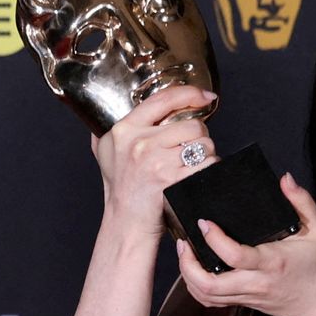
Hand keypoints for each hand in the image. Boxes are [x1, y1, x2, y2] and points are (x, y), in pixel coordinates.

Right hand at [91, 85, 218, 235]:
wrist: (126, 222)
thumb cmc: (120, 189)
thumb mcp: (105, 153)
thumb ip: (107, 130)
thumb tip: (106, 110)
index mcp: (125, 130)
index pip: (163, 99)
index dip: (190, 93)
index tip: (205, 97)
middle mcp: (140, 142)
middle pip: (192, 125)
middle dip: (200, 137)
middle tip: (192, 151)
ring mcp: (156, 161)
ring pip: (203, 144)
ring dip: (207, 155)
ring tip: (193, 166)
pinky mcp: (171, 179)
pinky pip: (206, 165)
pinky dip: (210, 170)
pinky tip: (199, 176)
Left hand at [174, 173, 315, 315]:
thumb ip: (302, 201)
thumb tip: (284, 178)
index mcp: (272, 261)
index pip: (235, 256)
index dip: (214, 239)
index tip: (204, 222)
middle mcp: (256, 282)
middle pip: (210, 284)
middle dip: (188, 264)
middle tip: (184, 242)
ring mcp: (248, 295)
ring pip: (206, 295)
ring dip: (188, 275)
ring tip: (184, 253)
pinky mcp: (243, 302)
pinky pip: (211, 301)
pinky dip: (196, 288)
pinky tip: (193, 271)